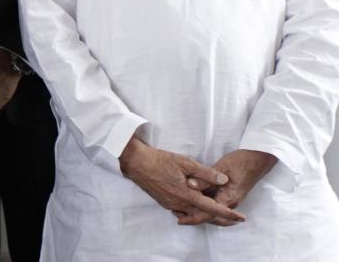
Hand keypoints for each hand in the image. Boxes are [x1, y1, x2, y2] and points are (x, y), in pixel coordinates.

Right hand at [119, 136, 244, 225]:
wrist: (136, 162)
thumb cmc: (160, 160)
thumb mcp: (185, 162)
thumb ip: (206, 173)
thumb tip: (224, 180)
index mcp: (186, 195)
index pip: (212, 208)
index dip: (228, 214)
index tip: (241, 218)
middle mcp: (179, 204)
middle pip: (203, 215)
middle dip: (219, 217)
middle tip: (234, 217)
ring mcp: (170, 204)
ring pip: (192, 213)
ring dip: (205, 213)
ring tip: (217, 210)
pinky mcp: (163, 202)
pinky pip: (182, 210)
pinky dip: (192, 210)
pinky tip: (195, 203)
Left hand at [179, 149, 277, 225]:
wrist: (256, 160)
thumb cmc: (240, 162)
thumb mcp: (221, 168)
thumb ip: (206, 178)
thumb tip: (190, 185)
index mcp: (228, 198)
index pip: (209, 213)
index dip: (194, 218)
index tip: (180, 220)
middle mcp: (230, 202)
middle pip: (210, 216)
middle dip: (194, 217)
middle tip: (177, 216)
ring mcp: (230, 199)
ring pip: (213, 211)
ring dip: (199, 211)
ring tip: (181, 209)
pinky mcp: (228, 195)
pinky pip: (215, 204)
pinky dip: (204, 205)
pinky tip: (193, 199)